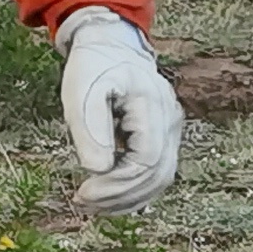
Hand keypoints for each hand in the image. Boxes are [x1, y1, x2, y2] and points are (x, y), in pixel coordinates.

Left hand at [55, 6, 183, 212]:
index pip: (146, 160)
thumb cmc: (94, 66)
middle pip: (157, 175)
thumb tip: (97, 170)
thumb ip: (89, 128)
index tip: (84, 192)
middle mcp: (170, 121)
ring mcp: (171, 130)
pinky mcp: (164, 138)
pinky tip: (108, 198)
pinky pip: (156, 173)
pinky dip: (134, 190)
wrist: (113, 47)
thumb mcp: (81, 90)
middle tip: (83, 203)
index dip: (117, 183)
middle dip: (120, 197)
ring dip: (128, 199)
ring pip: (161, 179)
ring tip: (92, 205)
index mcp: (153, 106)